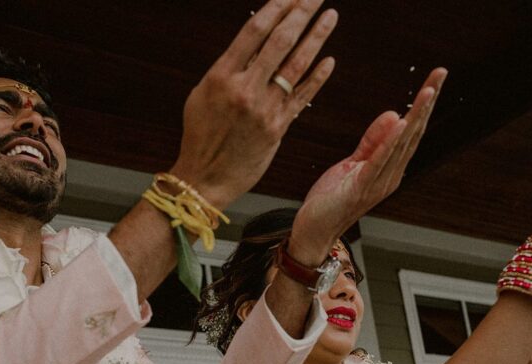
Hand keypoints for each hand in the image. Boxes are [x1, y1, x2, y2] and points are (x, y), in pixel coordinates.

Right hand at [169, 0, 336, 208]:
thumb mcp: (202, 95)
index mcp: (221, 76)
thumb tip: (252, 45)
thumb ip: (228, 70)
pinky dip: (318, 77)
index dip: (277, 8)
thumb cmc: (201, 136)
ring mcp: (264, 109)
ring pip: (296, 65)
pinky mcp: (278, 129)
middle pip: (280, 42)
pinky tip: (329, 60)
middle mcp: (244, 90)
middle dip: (301, 13)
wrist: (204, 179)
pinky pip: (303, 97)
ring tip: (330, 16)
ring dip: (316, 37)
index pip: (254, 31)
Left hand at [288, 68, 447, 262]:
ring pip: (401, 144)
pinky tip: (401, 123)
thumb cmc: (332, 200)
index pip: (412, 130)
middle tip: (441, 75)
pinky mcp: (360, 187)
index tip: (436, 78)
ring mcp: (378, 183)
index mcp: (390, 168)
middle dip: (427, 103)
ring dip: (415, 116)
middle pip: (413, 133)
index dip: (424, 104)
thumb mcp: (353, 163)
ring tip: (427, 92)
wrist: (315, 232)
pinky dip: (390, 142)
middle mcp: (391, 175)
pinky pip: (378, 161)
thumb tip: (394, 114)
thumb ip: (374, 141)